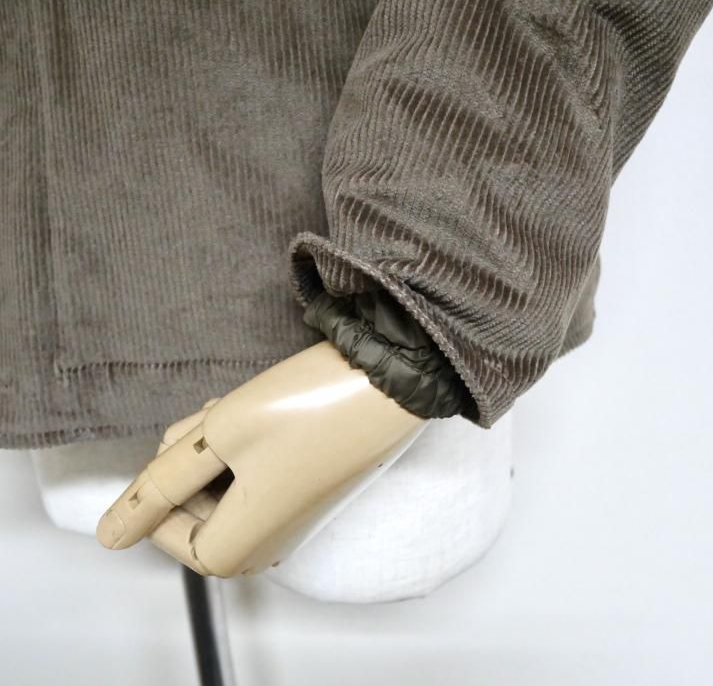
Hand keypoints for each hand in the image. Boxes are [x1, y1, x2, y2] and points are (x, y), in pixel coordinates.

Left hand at [95, 341, 426, 576]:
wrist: (388, 381)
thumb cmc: (306, 408)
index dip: (161, 491)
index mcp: (244, 542)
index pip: (171, 538)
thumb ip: (161, 483)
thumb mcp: (218, 436)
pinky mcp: (309, 487)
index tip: (176, 445)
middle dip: (191, 465)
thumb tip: (112, 532)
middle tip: (208, 419)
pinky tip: (256, 411)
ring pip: (227, 490)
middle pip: (200, 514)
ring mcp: (294, 513)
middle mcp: (271, 540)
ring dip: (216, 450)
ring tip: (232, 407)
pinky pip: (257, 479)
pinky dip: (243, 448)